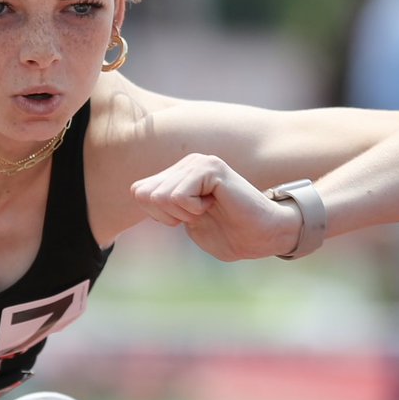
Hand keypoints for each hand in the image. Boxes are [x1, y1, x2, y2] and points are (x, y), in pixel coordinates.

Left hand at [130, 153, 300, 260]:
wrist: (261, 237)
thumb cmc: (228, 234)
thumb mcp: (185, 222)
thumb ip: (162, 207)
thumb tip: (138, 191)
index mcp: (179, 174)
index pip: (139, 192)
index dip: (159, 215)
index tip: (187, 219)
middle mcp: (187, 162)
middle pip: (146, 194)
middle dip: (168, 215)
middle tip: (199, 215)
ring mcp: (199, 162)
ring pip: (160, 196)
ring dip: (183, 213)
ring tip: (208, 210)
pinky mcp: (210, 168)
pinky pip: (177, 196)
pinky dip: (192, 210)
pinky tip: (214, 205)